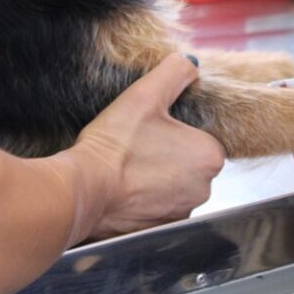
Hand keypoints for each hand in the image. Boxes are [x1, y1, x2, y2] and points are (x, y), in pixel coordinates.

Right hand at [73, 54, 224, 237]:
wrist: (83, 191)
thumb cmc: (115, 144)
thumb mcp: (146, 94)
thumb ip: (174, 72)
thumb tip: (190, 63)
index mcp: (210, 157)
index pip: (202, 137)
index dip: (177, 130)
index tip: (152, 128)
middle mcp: (204, 190)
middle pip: (190, 162)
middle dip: (169, 153)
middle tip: (138, 143)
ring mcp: (181, 212)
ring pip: (174, 185)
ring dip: (157, 176)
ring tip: (129, 163)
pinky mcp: (159, 229)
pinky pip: (157, 207)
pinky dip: (144, 197)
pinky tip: (124, 185)